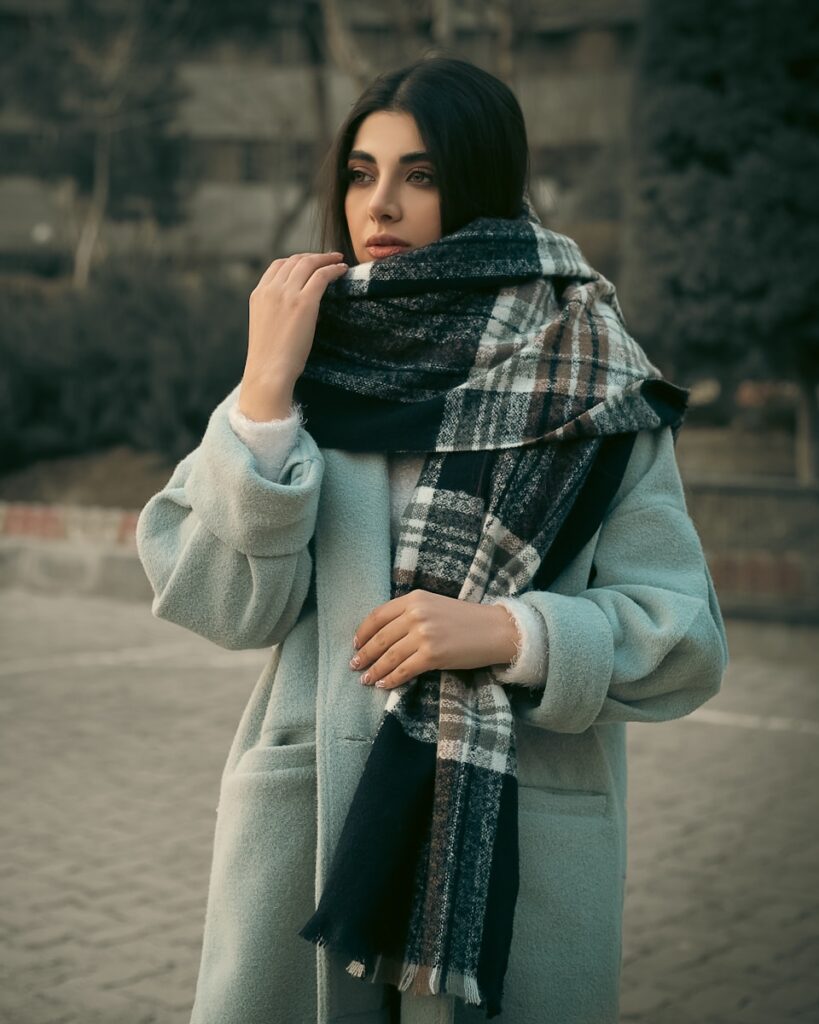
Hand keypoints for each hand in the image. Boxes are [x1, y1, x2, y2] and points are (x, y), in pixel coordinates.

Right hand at [239, 251, 347, 417]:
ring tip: (338, 260)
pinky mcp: (304, 302)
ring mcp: (286, 294)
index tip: (310, 262)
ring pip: (308, 264)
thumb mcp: (267, 327)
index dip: (296, 260)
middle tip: (328, 258)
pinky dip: (333, 269)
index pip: (278, 266)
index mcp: (259, 294)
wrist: (268, 371)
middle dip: (313, 256)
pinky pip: (321, 276)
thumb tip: (301, 308)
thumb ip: (277, 311)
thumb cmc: (270, 359)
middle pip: (294, 260)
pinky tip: (342, 270)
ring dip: (326, 258)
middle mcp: (271, 289)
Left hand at [349, 589, 519, 689]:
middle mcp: (416, 614)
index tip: (356, 644)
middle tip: (355, 665)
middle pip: (380, 638)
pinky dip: (391, 679)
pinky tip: (384, 685)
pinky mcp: (433, 655)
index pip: (378, 616)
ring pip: (389, 656)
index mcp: (415, 598)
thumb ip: (410, 612)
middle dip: (365, 654)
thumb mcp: (434, 605)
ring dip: (375, 670)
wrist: (495, 630)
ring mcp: (424, 635)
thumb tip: (383, 634)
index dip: (363, 632)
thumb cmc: (465, 619)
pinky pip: (404, 670)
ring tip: (366, 679)